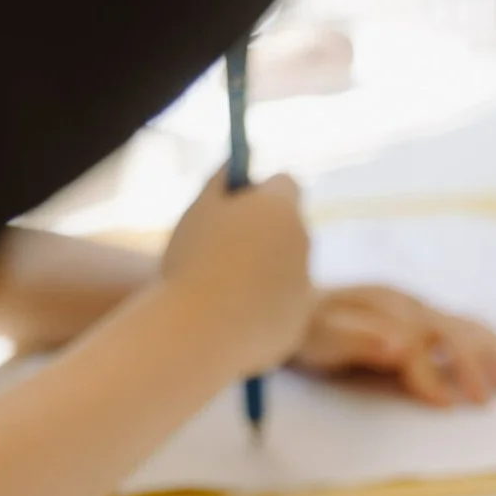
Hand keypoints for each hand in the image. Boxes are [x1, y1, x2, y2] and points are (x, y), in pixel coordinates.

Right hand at [160, 168, 312, 376]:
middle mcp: (303, 242)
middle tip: (222, 245)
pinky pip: (277, 309)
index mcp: (280, 208)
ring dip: (260, 273)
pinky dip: (259, 310)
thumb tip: (233, 164)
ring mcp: (303, 285)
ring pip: (283, 271)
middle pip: (288, 228)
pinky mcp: (296, 323)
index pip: (285, 183)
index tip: (237, 200)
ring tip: (216, 289)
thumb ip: (218, 182)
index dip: (261, 190)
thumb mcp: (197, 212)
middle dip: (262, 233)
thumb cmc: (192, 263)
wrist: (198, 331)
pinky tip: (226, 320)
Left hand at [292, 284, 495, 405]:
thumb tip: (401, 347)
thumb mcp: (321, 339)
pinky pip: (464, 327)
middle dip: (472, 366)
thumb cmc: (306, 330)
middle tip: (484, 402)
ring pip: (465, 326)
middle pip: (451, 330)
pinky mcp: (424, 316)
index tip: (446, 407)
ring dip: (491, 353)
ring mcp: (419, 308)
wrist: (295, 307)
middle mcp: (408, 304)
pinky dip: (487, 345)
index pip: (417, 343)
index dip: (432, 376)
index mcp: (385, 308)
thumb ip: (359, 342)